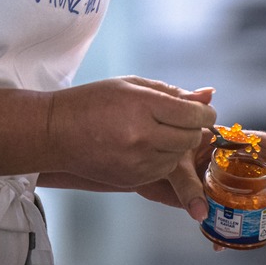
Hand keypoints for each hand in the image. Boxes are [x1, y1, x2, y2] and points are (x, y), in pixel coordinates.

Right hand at [47, 77, 215, 188]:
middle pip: (190, 138)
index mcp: (142, 106)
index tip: (202, 111)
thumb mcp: (131, 85)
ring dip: (176, 145)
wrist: (56, 132)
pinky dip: (162, 159)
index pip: (193, 114)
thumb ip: (172, 92)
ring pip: (179, 157)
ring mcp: (137, 161)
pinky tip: (145, 146)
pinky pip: (164, 171)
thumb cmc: (92, 102)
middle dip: (191, 129)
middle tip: (179, 120)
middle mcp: (142, 136)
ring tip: (156, 131)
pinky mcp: (133, 179)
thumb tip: (209, 95)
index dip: (204, 113)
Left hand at [134, 127, 265, 244]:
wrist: (141, 163)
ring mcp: (234, 177)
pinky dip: (243, 227)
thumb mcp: (174, 165)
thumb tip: (200, 213)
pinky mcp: (224, 195)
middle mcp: (238, 158)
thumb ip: (186, 183)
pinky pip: (243, 210)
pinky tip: (227, 244)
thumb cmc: (158, 150)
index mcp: (233, 140)